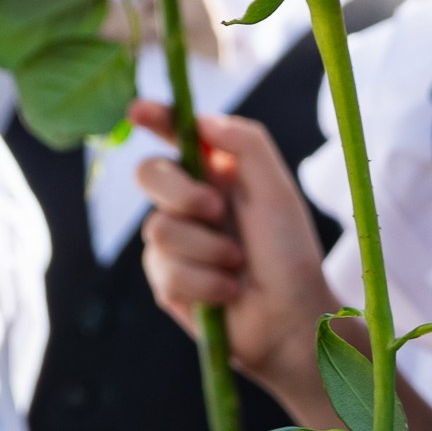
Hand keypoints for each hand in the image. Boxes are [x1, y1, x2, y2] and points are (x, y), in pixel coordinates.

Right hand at [134, 104, 331, 412]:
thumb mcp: (277, 191)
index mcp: (218, 175)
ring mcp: (175, 243)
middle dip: (182, 192)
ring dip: (207, 248)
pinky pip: (165, 269)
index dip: (154, 119)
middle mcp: (191, 204)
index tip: (139, 111)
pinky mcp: (167, 281)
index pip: (176, 137)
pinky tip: (228, 293)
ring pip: (158, 228)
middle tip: (217, 210)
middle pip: (149, 174)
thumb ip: (247, 144)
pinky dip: (204, 281)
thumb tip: (203, 120)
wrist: (292, 320)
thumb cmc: (290, 255)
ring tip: (239, 266)